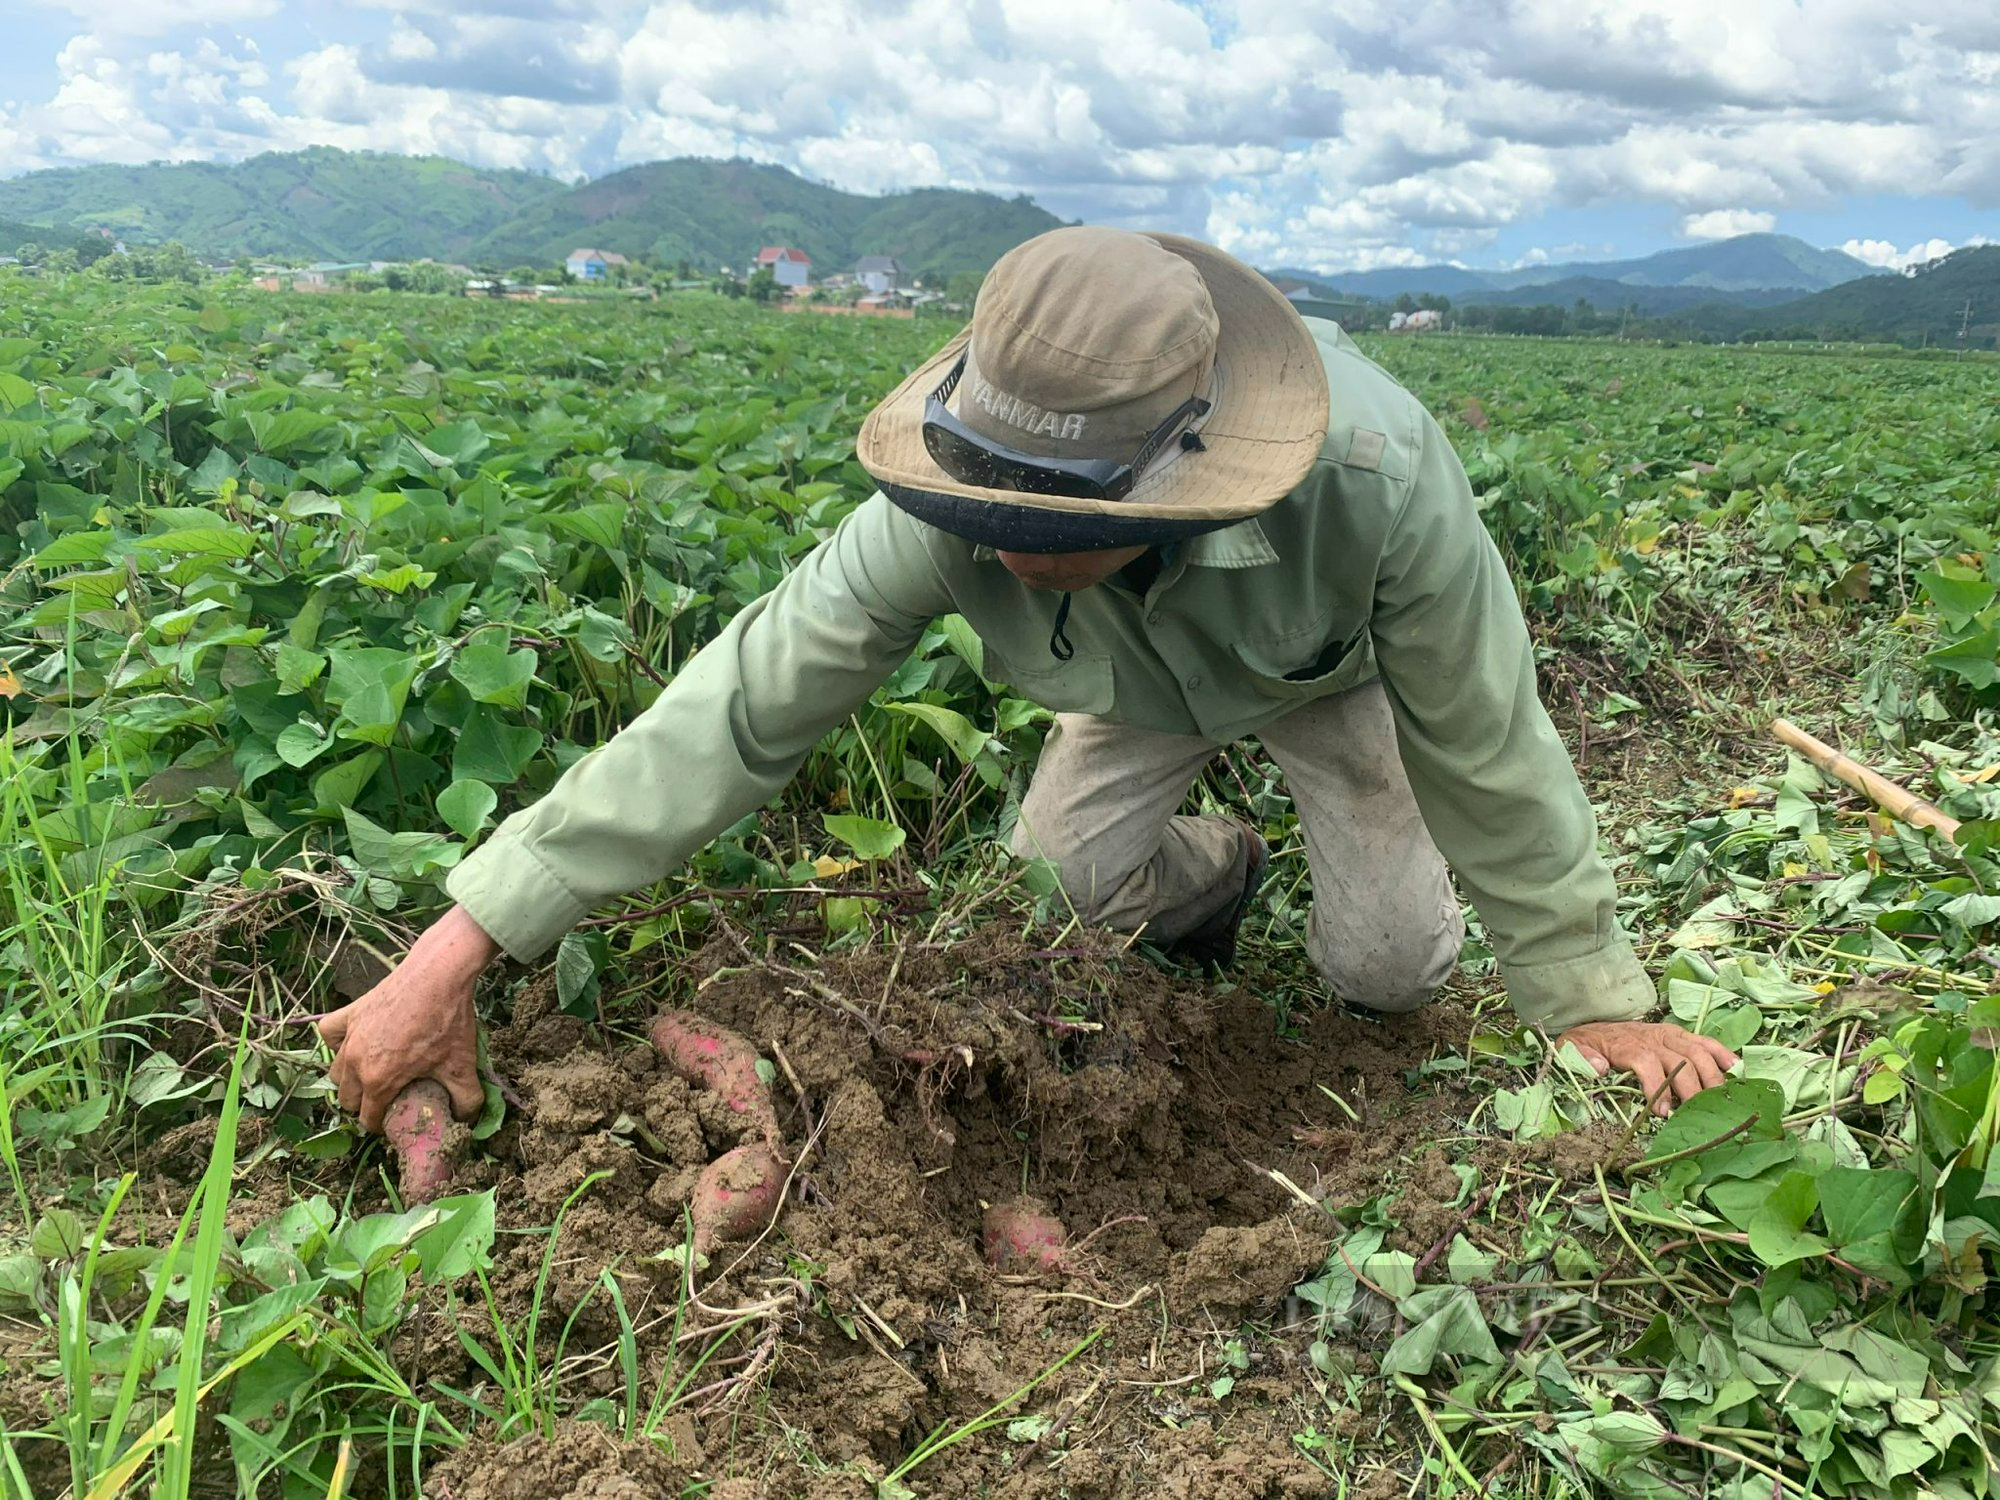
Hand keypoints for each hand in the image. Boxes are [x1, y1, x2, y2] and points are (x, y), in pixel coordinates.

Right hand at [318, 905, 499, 1132]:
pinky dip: (337, 1042)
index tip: (395, 1119)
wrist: (438, 975)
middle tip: (386, 1097)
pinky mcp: (348, 1013)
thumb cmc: (448, 1022)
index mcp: (379, 1081)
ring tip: (372, 1074)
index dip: (382, 1125)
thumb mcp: (464, 1067)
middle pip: (348, 1099)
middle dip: (364, 1104)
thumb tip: (465, 1119)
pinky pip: (329, 1034)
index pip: (367, 1119)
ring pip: (336, 1072)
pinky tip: (354, 1042)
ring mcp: (349, 1036)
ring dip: (350, 1079)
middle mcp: (355, 1061)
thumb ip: (467, 1101)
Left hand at [1560, 1020, 1738, 1116]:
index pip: (1647, 1061)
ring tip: (1716, 1104)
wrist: (1596, 1028)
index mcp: (1626, 1043)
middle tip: (1695, 1117)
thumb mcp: (1571, 1049)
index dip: (1658, 1086)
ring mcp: (1669, 1035)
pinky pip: (1706, 1042)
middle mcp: (1652, 1037)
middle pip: (1681, 1060)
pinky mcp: (1681, 1035)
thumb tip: (1599, 1068)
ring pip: (1698, 1052)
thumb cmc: (1587, 1045)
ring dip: (1711, 1078)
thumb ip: (1580, 1057)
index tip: (1663, 1112)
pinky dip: (1723, 1055)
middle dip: (1690, 1090)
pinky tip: (1736, 1071)